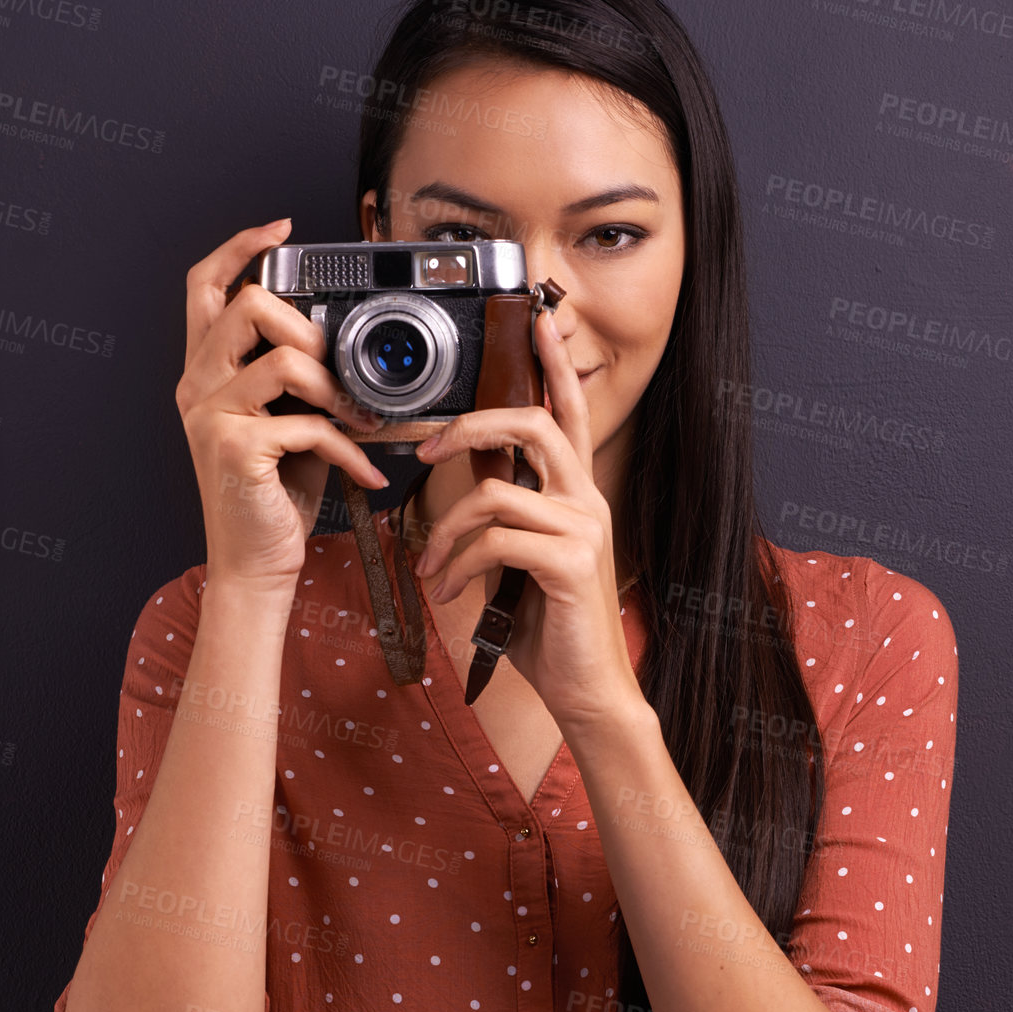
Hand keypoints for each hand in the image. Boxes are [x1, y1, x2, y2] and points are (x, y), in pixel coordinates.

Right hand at [176, 219, 387, 590]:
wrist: (257, 563)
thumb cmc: (274, 494)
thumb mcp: (285, 421)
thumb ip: (295, 377)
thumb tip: (341, 342)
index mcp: (204, 371)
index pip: (205, 285)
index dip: (240, 247)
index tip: (281, 228)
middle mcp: (197, 386)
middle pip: (250, 305)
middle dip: (308, 328)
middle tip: (333, 366)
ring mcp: (211, 416)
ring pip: (286, 361)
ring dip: (336, 390)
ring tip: (355, 422)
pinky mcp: (237, 450)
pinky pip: (310, 425)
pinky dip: (350, 451)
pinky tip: (365, 473)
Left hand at [413, 309, 643, 731]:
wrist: (586, 690)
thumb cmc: (550, 628)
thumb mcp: (521, 564)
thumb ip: (504, 522)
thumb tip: (465, 496)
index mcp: (576, 496)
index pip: (568, 413)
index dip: (552, 364)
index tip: (536, 321)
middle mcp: (586, 502)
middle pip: (531, 425)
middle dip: (470, 427)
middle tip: (426, 451)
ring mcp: (582, 529)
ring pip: (495, 493)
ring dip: (446, 532)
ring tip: (430, 569)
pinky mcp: (568, 563)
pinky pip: (494, 541)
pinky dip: (458, 566)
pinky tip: (449, 591)